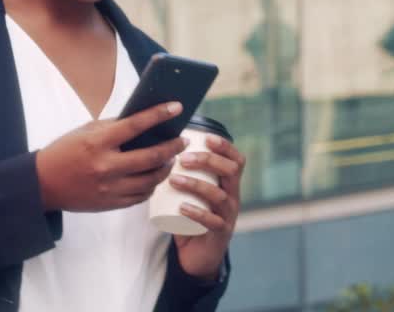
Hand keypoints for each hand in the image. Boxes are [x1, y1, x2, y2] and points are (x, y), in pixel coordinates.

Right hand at [36, 102, 187, 211]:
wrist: (43, 184)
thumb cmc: (64, 151)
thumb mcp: (85, 131)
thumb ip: (113, 127)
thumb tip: (142, 121)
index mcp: (98, 143)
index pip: (135, 125)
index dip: (158, 115)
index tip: (176, 107)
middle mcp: (106, 166)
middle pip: (150, 157)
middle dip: (172, 148)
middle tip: (182, 140)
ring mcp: (109, 188)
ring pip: (150, 180)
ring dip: (165, 168)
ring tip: (171, 159)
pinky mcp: (110, 204)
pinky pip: (141, 196)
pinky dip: (151, 185)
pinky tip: (154, 176)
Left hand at [169, 134, 245, 280]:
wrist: (198, 256)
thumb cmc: (191, 218)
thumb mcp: (191, 194)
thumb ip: (182, 174)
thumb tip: (157, 150)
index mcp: (228, 185)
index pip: (236, 160)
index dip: (225, 147)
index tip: (206, 138)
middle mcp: (233, 197)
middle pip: (231, 172)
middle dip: (208, 160)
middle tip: (183, 158)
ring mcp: (228, 216)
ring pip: (219, 195)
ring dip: (196, 185)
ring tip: (174, 179)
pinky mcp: (219, 234)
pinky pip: (212, 222)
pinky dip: (197, 213)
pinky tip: (182, 207)